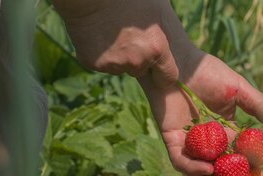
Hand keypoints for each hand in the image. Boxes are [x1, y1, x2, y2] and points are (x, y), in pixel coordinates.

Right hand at [53, 0, 177, 83]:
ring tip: (111, 32)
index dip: (163, 75)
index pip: (168, 77)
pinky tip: (97, 35)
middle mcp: (137, 60)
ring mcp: (115, 64)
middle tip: (128, 37)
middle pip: (141, 70)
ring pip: (120, 67)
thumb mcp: (155, 10)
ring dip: (118, 56)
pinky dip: (100, 54)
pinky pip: (101, 63)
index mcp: (156, 47)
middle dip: (137, 59)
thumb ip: (162, 32)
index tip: (160, 73)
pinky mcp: (94, 64)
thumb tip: (168, 44)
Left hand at [138, 52, 262, 175]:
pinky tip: (208, 171)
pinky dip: (194, 169)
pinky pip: (182, 162)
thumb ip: (259, 107)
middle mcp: (210, 147)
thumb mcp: (239, 91)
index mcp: (228, 138)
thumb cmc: (208, 72)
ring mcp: (190, 147)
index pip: (243, 165)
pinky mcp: (172, 142)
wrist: (178, 61)